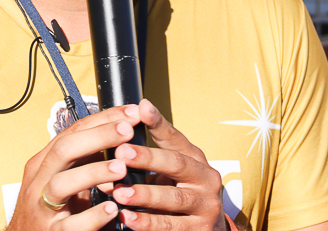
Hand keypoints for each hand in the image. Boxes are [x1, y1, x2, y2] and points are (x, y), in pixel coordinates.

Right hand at [6, 104, 141, 230]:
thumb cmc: (51, 210)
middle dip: (97, 137)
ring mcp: (42, 208)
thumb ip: (85, 159)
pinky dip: (93, 216)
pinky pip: (72, 225)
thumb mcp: (64, 178)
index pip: (72, 131)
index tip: (131, 112)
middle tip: (127, 130)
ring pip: (61, 184)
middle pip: (64, 150)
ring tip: (121, 168)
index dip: (102, 119)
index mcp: (44, 162)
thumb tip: (119, 132)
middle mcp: (39, 181)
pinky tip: (112, 209)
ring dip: (93, 173)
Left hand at [110, 99, 225, 230]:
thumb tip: (129, 123)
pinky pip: (170, 227)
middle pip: (177, 165)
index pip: (176, 138)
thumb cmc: (182, 192)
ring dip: (144, 195)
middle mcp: (206, 179)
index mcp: (196, 159)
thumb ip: (151, 153)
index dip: (158, 124)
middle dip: (148, 158)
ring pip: (174, 199)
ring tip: (119, 192)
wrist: (208, 229)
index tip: (140, 108)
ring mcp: (206, 206)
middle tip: (121, 153)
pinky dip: (147, 223)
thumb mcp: (172, 170)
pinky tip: (127, 218)